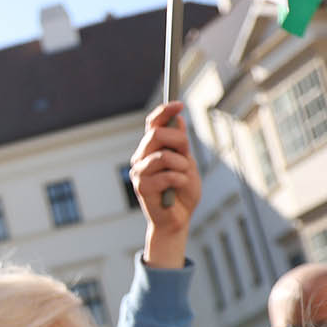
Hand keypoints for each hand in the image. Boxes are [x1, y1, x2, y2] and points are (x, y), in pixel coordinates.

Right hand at [131, 102, 198, 267]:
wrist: (177, 221)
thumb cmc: (182, 193)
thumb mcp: (187, 164)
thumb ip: (180, 145)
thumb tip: (177, 120)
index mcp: (151, 149)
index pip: (153, 123)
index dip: (165, 112)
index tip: (180, 105)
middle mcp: (141, 157)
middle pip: (156, 134)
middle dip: (179, 142)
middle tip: (187, 156)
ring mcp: (139, 171)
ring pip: (163, 155)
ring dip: (181, 166)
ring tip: (183, 177)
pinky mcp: (141, 187)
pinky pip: (166, 174)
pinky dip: (180, 180)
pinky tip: (178, 188)